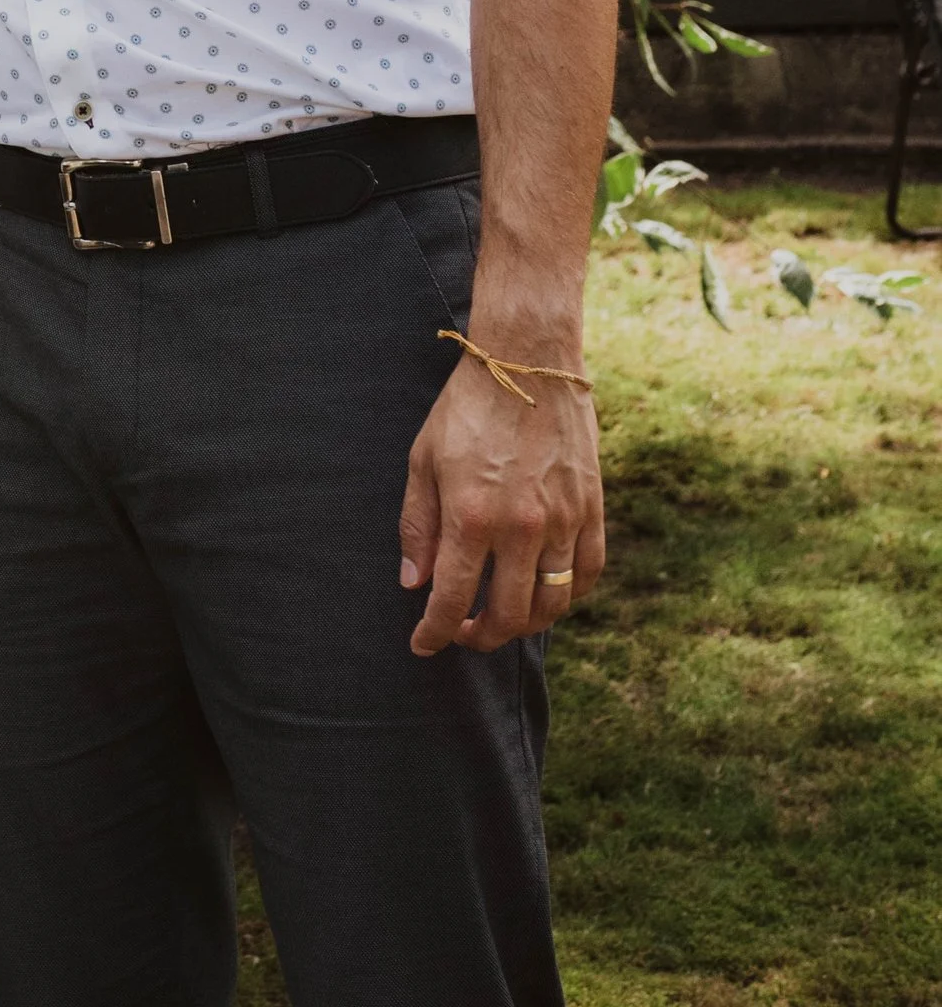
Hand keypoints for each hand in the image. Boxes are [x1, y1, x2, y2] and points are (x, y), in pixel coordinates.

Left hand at [400, 338, 603, 655]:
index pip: (453, 599)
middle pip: (509, 616)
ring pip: (552, 604)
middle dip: (482, 636)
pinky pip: (588, 574)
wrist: (527, 361)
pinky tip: (546, 594)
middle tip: (464, 632)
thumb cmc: (467, 408)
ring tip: (504, 618)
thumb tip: (415, 585)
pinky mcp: (592, 509)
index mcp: (472, 515)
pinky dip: (568, 597)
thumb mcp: (424, 460)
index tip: (423, 645)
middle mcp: (522, 527)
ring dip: (526, 625)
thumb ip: (418, 527)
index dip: (435, 633)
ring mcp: (564, 520)